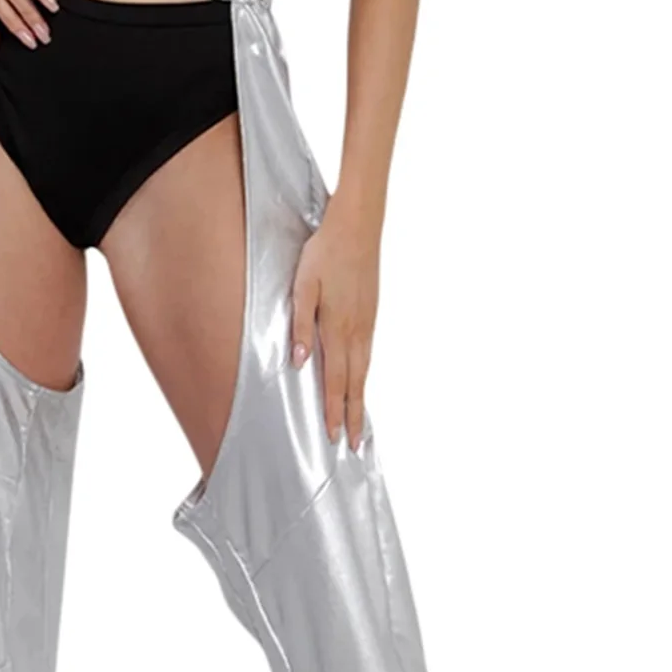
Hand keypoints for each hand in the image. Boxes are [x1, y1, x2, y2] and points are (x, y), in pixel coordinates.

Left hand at [290, 193, 381, 448]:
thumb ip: (301, 325)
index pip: (335, 380)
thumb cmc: (324, 252)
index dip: (334, 410)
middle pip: (355, 384)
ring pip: (365, 371)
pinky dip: (366, 377)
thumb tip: (301, 362)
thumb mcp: (303, 285)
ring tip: (363, 425)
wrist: (358, 225)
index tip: (335, 436)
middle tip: (357, 446)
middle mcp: (357, 331)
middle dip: (355, 416)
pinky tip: (362, 384)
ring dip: (361, 400)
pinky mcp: (371, 314)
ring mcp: (368, 323)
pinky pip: (368, 355)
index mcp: (337, 327)